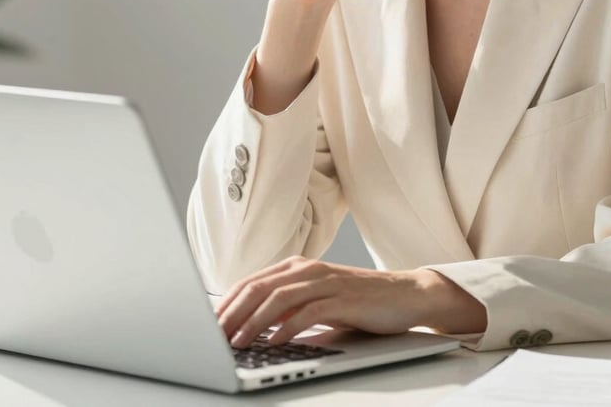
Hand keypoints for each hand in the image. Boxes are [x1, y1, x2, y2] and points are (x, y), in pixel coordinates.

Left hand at [216, 256, 485, 347]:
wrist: (404, 295)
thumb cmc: (358, 301)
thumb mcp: (316, 302)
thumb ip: (288, 308)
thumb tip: (252, 328)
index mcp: (296, 267)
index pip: (251, 282)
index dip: (226, 303)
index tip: (207, 326)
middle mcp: (307, 269)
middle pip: (258, 287)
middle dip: (232, 313)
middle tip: (212, 336)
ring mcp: (325, 281)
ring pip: (278, 298)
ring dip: (253, 322)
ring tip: (236, 343)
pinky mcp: (342, 298)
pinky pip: (308, 312)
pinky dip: (287, 327)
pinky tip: (274, 342)